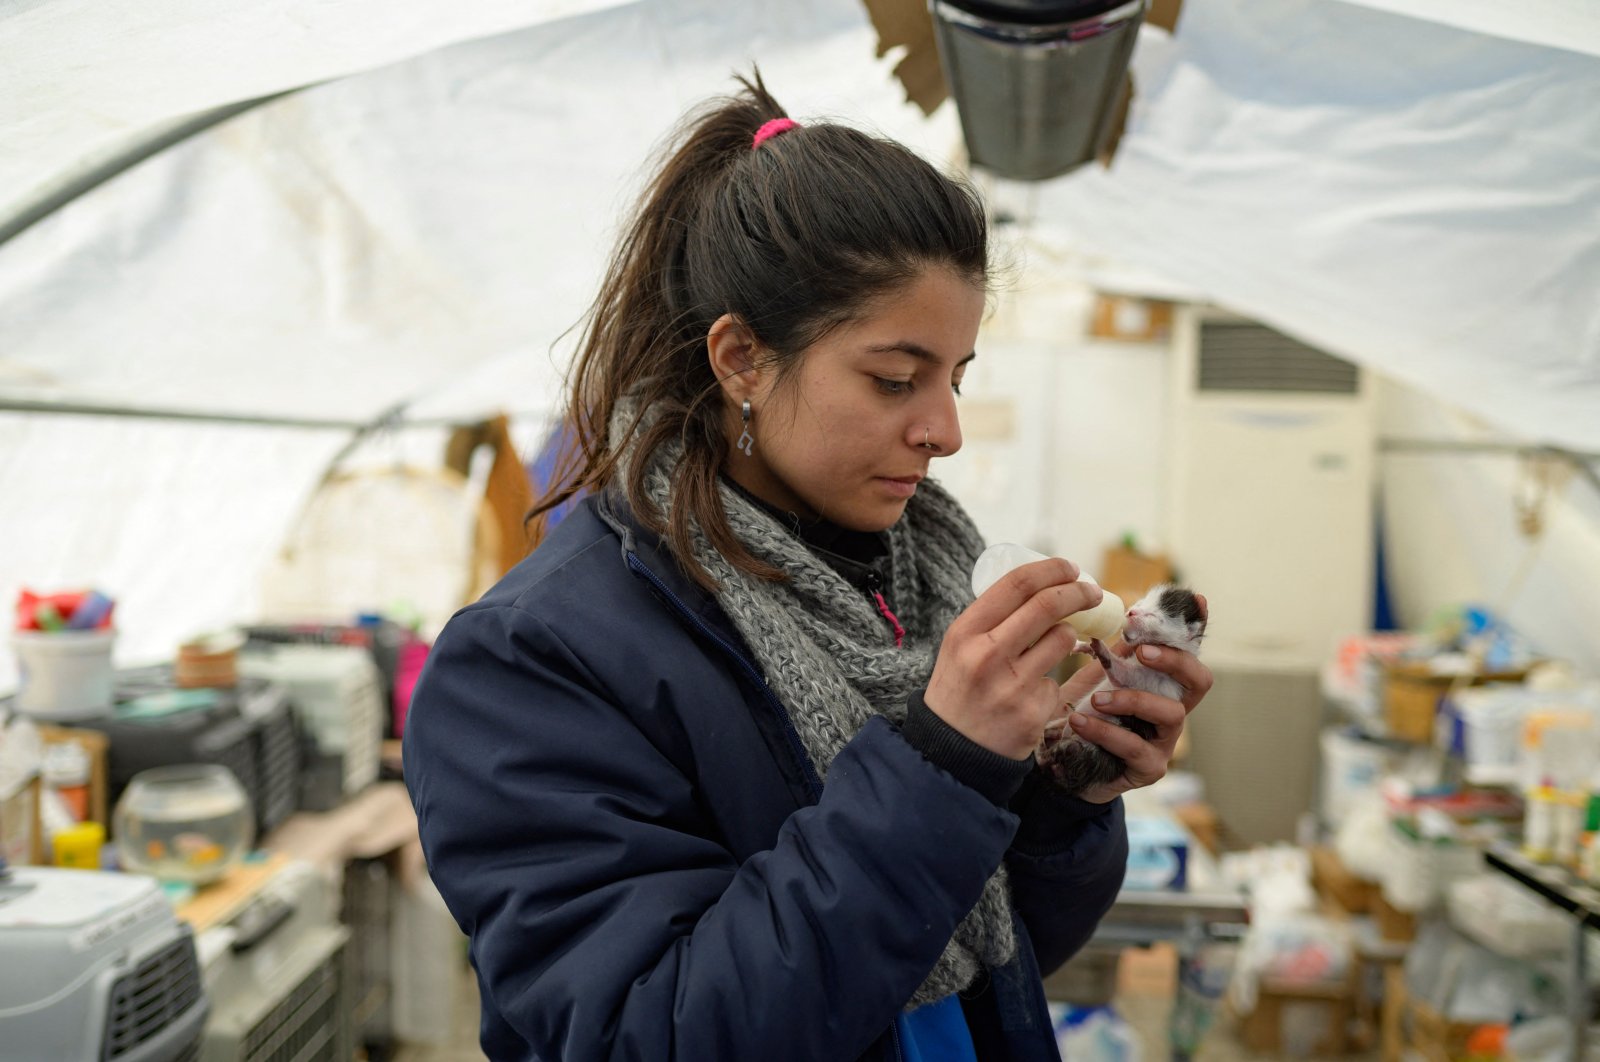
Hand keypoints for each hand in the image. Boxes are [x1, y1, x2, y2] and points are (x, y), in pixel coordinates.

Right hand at [924, 558, 1102, 758]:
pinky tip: (1027, 697)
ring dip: (1067, 637)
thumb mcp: (960, 647)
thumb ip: (992, 619)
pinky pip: (1056, 682)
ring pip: (1063, 640)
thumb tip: (1042, 585)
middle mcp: (987, 655)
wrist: (951, 751)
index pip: (1017, 584)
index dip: (1052, 569)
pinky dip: (1048, 683)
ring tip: (1052, 648)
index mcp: (965, 631)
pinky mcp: (1033, 712)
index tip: (1071, 568)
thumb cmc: (960, 689)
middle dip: (1079, 592)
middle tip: (1093, 592)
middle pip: (1048, 604)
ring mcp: (1012, 685)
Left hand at [1058, 595, 1213, 803]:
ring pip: (1171, 713)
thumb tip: (1118, 615)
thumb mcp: (1094, 679)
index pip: (1186, 651)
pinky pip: (1135, 746)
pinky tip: (1079, 723)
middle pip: (1199, 681)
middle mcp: (1171, 710)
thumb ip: (1111, 654)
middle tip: (1142, 651)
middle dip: (1175, 661)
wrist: (1060, 769)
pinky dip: (1106, 731)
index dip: (1195, 628)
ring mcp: (1164, 741)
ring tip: (1097, 698)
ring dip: (1133, 699)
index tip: (1196, 599)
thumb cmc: (1082, 718)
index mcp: (1161, 684)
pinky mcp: (1149, 768)